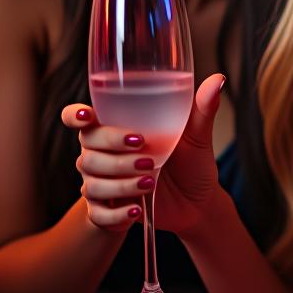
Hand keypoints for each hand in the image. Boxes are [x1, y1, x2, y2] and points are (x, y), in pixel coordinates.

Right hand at [62, 73, 225, 236]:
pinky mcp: (108, 210)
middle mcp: (102, 152)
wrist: (199, 200)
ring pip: (92, 180)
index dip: (74, 115)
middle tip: (147, 156)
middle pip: (87, 148)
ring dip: (121, 182)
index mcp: (117, 127)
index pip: (79, 118)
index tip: (88, 116)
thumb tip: (218, 78)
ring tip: (150, 181)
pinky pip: (98, 214)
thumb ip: (202, 108)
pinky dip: (116, 214)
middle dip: (114, 151)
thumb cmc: (191, 160)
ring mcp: (102, 182)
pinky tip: (136, 209)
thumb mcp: (197, 135)